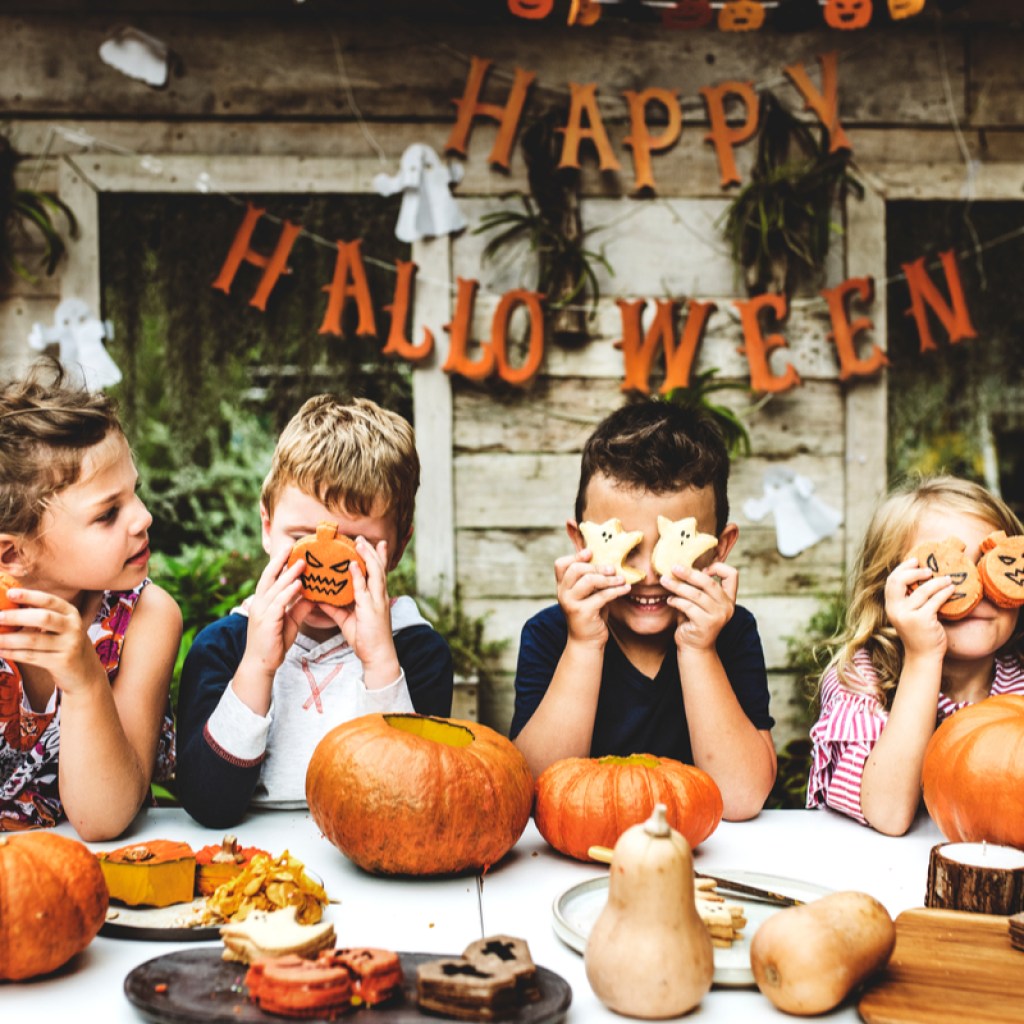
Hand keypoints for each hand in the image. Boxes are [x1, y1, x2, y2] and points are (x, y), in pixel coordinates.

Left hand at [0, 587, 101, 694]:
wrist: (82, 671)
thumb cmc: (63, 643)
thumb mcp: (59, 626)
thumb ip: (40, 614)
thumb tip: (8, 605)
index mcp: (70, 613)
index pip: (49, 600)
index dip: (29, 596)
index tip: (10, 593)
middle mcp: (73, 627)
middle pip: (43, 618)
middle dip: (17, 617)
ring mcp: (69, 645)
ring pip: (33, 640)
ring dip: (8, 639)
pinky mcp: (62, 662)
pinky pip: (31, 656)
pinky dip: (12, 653)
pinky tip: (0, 651)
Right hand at [242, 546, 306, 679]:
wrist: (261, 664)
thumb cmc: (275, 643)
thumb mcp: (290, 621)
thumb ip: (299, 607)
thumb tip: (314, 596)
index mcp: (263, 602)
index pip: (270, 577)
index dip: (279, 563)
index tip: (290, 550)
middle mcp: (259, 603)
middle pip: (269, 576)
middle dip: (280, 560)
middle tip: (293, 546)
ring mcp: (261, 611)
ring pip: (276, 588)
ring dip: (289, 574)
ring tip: (302, 563)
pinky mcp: (266, 621)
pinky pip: (279, 602)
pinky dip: (288, 592)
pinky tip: (299, 584)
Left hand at [317, 537, 399, 685]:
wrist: (377, 656)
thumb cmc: (364, 639)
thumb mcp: (346, 620)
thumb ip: (334, 608)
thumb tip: (319, 599)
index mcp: (376, 597)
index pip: (377, 572)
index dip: (376, 557)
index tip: (374, 543)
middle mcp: (379, 596)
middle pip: (378, 567)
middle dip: (372, 551)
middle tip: (361, 538)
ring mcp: (377, 601)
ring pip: (375, 573)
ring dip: (367, 556)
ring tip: (359, 543)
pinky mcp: (372, 609)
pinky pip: (364, 588)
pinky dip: (359, 575)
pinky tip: (353, 565)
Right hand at [555, 548, 630, 648]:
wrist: (586, 642)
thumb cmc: (591, 614)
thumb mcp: (588, 594)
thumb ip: (591, 579)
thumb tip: (608, 561)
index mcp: (562, 586)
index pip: (561, 564)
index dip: (575, 556)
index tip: (591, 553)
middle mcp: (563, 593)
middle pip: (576, 569)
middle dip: (597, 566)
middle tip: (612, 569)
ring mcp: (570, 603)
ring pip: (589, 580)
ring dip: (608, 578)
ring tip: (621, 579)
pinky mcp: (582, 612)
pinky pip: (601, 596)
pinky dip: (616, 590)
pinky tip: (626, 589)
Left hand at [663, 561, 736, 651]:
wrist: (695, 648)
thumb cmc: (694, 620)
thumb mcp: (700, 602)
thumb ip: (698, 587)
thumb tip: (682, 566)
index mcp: (728, 598)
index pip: (732, 574)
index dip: (718, 567)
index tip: (701, 568)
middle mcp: (727, 606)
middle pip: (710, 582)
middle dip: (689, 573)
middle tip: (674, 568)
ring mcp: (718, 616)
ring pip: (696, 594)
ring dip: (677, 586)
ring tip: (664, 581)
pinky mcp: (706, 625)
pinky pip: (688, 607)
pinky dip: (676, 601)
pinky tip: (669, 600)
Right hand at [885, 557, 953, 659]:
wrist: (923, 656)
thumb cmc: (919, 633)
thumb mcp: (908, 614)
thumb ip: (909, 599)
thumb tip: (921, 576)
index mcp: (890, 607)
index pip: (891, 581)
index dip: (902, 568)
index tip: (915, 561)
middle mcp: (895, 610)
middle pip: (899, 581)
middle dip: (914, 571)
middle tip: (929, 570)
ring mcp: (907, 615)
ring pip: (922, 590)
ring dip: (937, 581)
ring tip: (948, 579)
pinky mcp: (922, 620)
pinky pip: (935, 600)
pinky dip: (944, 592)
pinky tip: (952, 589)